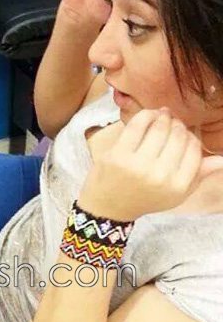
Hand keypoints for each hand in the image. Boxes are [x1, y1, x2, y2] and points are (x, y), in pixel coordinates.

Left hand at [78, 108, 222, 221]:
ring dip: (163, 116)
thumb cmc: (146, 197)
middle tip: (172, 121)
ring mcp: (137, 165)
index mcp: (178, 186)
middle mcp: (160, 176)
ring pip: (160, 127)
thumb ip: (198, 175)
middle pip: (178, 135)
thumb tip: (222, 160)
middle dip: (177, 124)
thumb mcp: (175, 193)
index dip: (190, 136)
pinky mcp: (118, 154)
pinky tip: (150, 114)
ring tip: (162, 115)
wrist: (109, 207)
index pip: (194, 148)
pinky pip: (137, 125)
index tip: (183, 133)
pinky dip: (147, 114)